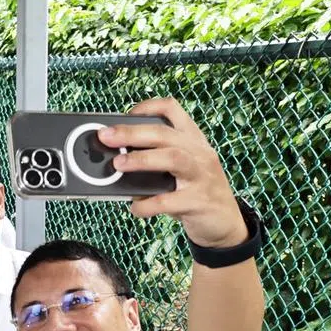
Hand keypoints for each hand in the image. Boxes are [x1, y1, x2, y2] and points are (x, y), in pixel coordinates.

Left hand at [98, 98, 247, 247]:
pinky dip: (148, 204)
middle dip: (132, 133)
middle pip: (165, 134)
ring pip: (173, 158)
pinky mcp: (200, 201)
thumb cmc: (194, 193)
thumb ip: (154, 164)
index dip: (148, 107)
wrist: (224, 223)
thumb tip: (116, 163)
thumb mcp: (179, 172)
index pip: (173, 110)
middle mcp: (199, 153)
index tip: (126, 114)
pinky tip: (135, 208)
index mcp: (192, 140)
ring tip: (118, 164)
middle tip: (106, 137)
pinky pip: (169, 201)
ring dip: (142, 159)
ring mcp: (202, 176)